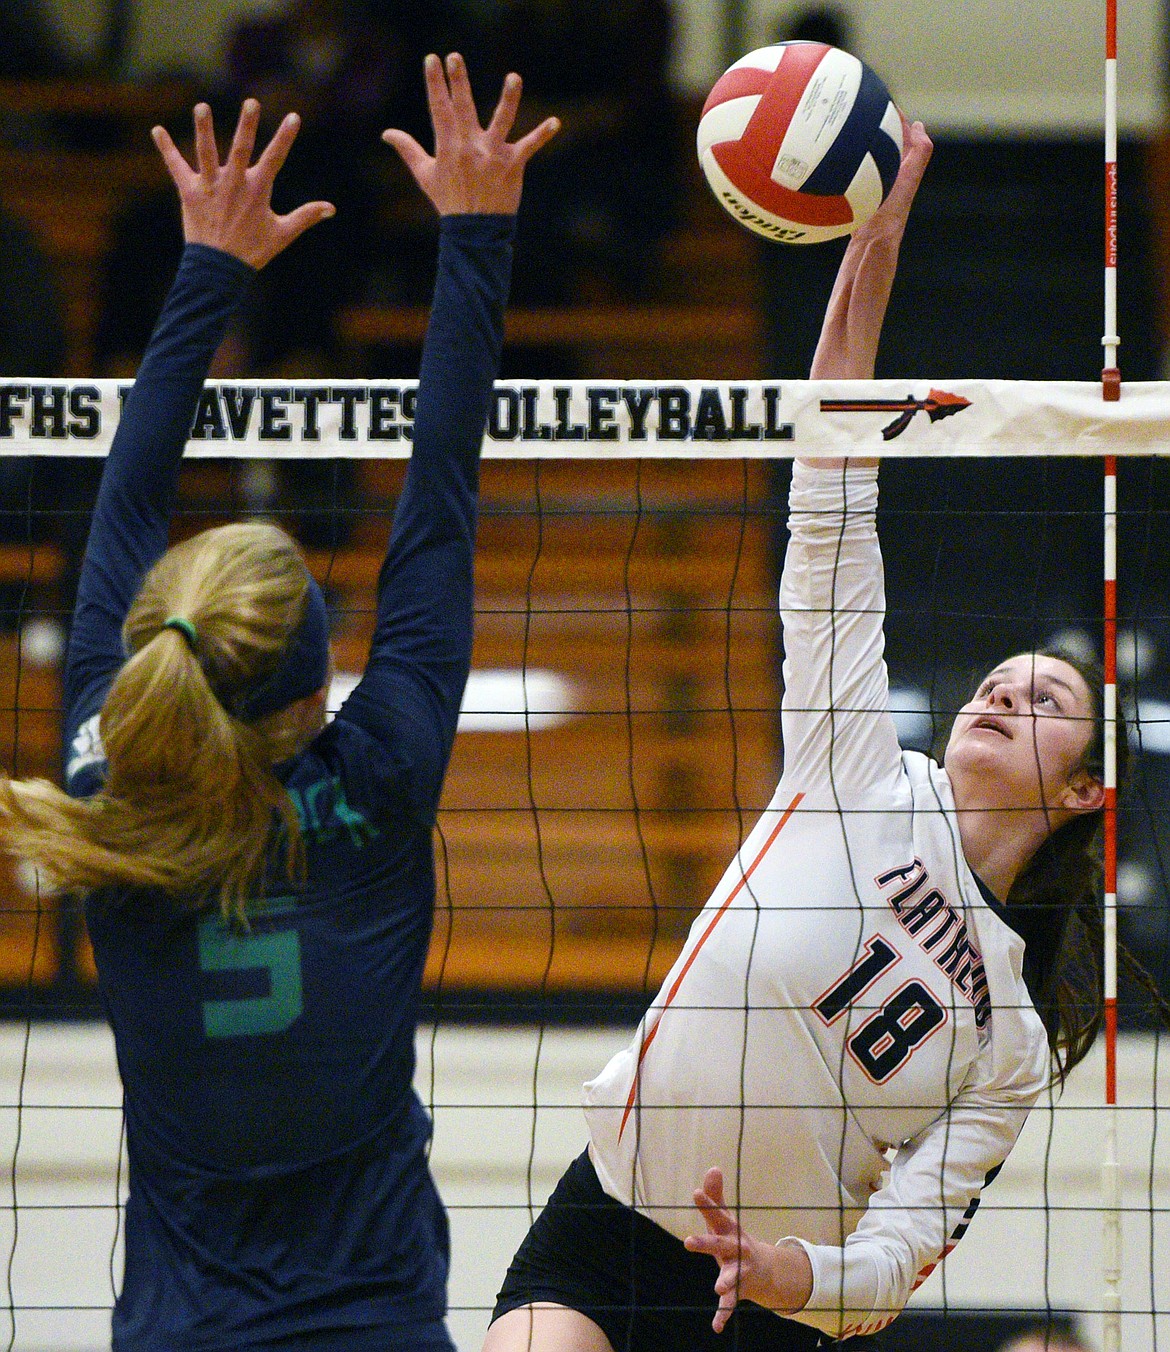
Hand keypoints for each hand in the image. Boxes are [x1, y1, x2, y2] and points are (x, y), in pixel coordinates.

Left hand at [152, 100, 335, 269]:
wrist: (219, 270)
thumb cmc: (253, 251)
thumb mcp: (283, 234)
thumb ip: (306, 216)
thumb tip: (331, 208)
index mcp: (257, 190)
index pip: (275, 158)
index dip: (285, 137)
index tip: (293, 117)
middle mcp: (233, 183)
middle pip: (240, 148)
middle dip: (247, 125)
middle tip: (251, 103)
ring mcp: (210, 186)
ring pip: (206, 152)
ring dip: (203, 129)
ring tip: (201, 107)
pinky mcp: (189, 192)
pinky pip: (176, 167)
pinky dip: (166, 149)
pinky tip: (157, 130)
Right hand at [382, 52, 559, 215]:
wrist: (474, 231)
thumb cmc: (449, 201)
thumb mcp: (425, 174)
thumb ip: (408, 149)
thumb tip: (387, 133)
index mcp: (448, 147)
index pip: (439, 109)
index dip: (435, 84)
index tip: (432, 60)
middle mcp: (470, 147)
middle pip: (464, 108)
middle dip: (459, 82)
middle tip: (455, 57)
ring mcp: (493, 155)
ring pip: (502, 121)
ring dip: (509, 99)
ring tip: (514, 77)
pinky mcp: (513, 165)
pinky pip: (530, 147)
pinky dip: (543, 135)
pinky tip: (556, 122)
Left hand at [683, 1167, 812, 1333]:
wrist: (764, 1269)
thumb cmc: (734, 1239)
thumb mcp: (725, 1219)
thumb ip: (716, 1196)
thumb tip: (713, 1167)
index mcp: (729, 1230)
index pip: (717, 1214)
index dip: (707, 1203)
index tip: (696, 1192)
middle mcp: (736, 1249)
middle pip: (719, 1244)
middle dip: (705, 1243)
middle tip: (687, 1241)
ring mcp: (738, 1270)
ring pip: (732, 1276)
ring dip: (725, 1281)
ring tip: (718, 1286)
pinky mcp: (738, 1291)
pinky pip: (730, 1304)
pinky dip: (723, 1315)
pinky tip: (716, 1327)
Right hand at [806, 117, 931, 391]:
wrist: (844, 390)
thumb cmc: (850, 358)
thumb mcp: (861, 312)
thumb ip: (870, 276)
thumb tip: (879, 237)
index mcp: (882, 256)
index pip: (902, 197)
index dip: (912, 159)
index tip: (914, 124)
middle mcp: (879, 254)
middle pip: (895, 191)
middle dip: (899, 152)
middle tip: (896, 114)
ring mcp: (866, 264)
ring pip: (876, 206)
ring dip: (879, 173)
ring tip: (870, 141)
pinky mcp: (852, 277)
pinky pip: (852, 228)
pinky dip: (850, 203)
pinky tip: (835, 195)